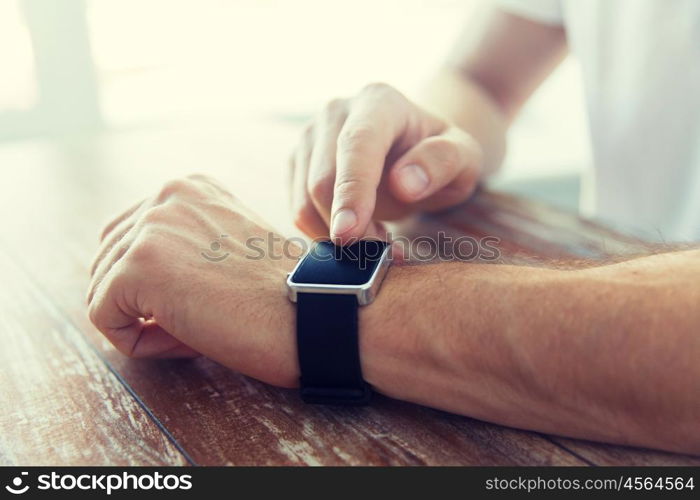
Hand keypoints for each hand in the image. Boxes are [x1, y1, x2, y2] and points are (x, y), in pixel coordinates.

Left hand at [87, 175, 299, 386]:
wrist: (314, 310)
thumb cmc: (282, 293)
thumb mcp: (229, 248)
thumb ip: (182, 246)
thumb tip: (124, 284)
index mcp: (189, 188)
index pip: (129, 236)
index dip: (156, 284)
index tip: (203, 300)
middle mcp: (166, 195)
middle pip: (108, 260)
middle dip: (142, 303)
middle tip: (197, 322)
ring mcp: (149, 228)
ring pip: (102, 289)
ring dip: (142, 323)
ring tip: (195, 333)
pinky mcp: (138, 268)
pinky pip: (103, 316)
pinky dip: (135, 342)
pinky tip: (186, 343)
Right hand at [289, 82, 482, 242]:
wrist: (415, 150)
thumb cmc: (440, 154)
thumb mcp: (464, 157)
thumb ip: (442, 162)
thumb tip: (404, 184)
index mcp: (379, 102)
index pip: (356, 146)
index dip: (351, 191)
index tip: (350, 234)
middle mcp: (336, 112)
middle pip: (322, 180)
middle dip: (350, 228)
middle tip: (385, 251)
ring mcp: (310, 136)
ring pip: (304, 201)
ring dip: (337, 235)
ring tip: (378, 238)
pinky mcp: (297, 163)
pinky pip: (299, 211)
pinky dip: (324, 234)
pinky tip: (357, 232)